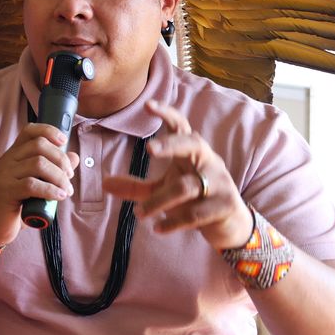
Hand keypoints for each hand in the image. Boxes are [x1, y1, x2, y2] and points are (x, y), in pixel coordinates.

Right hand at [0, 124, 79, 247]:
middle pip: (39, 145)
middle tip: (69, 177)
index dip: (49, 131)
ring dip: (59, 177)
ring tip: (66, 190)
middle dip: (61, 159)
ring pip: (38, 164)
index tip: (64, 142)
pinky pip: (32, 184)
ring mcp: (4, 174)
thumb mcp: (37, 183)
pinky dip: (51, 190)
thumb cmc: (16, 204)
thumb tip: (74, 156)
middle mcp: (7, 160)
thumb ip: (54, 169)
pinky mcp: (5, 191)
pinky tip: (60, 196)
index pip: (29, 130)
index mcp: (14, 154)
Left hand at [102, 99, 251, 249]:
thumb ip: (136, 187)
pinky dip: (174, 221)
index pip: (182, 127)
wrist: (231, 226)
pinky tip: (158, 228)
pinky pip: (196, 213)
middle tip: (150, 148)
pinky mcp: (225, 205)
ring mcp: (220, 183)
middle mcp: (208, 162)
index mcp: (192, 153)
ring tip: (139, 214)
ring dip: (158, 202)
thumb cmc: (194, 200)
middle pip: (193, 145)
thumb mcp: (164, 190)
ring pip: (186, 186)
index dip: (167, 114)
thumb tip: (104, 183)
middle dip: (172, 145)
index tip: (148, 105)